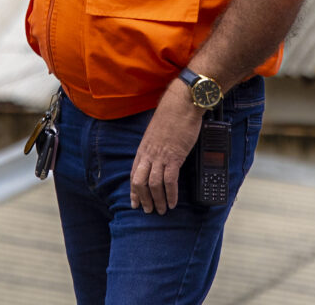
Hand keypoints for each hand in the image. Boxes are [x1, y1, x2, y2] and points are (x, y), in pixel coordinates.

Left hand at [129, 80, 204, 214]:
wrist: (182, 104)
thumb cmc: (171, 115)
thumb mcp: (157, 132)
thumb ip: (154, 145)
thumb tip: (157, 156)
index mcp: (143, 148)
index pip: (134, 173)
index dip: (133, 190)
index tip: (134, 202)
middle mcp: (149, 154)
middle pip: (140, 182)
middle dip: (143, 199)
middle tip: (148, 211)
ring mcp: (160, 156)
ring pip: (153, 184)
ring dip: (158, 200)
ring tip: (162, 210)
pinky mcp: (174, 157)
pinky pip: (170, 181)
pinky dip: (171, 194)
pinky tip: (173, 202)